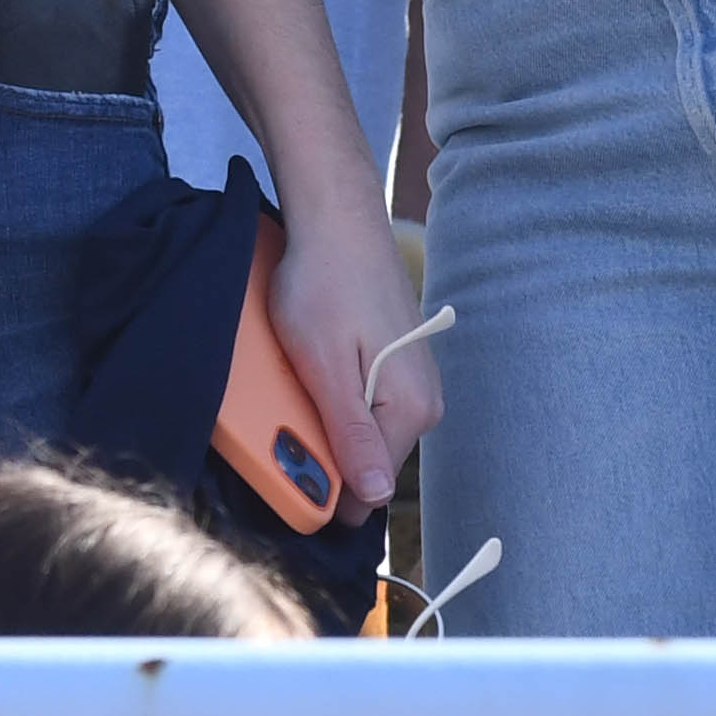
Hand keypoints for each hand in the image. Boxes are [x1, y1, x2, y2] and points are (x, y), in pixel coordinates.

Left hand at [271, 193, 442, 515]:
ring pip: (364, 431)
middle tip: (293, 399)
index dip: (325, 484)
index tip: (290, 456)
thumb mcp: (325, 365)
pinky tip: (318, 361)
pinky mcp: (400, 363)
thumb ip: (352, 433)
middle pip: (367, 460)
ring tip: (304, 373)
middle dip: (326, 446)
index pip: (369, 489)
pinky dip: (338, 392)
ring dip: (329, 417)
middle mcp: (425, 401)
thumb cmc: (324, 284)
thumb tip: (376, 496)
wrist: (337, 220)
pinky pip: (367, 401)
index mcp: (412, 410)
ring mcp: (415, 381)